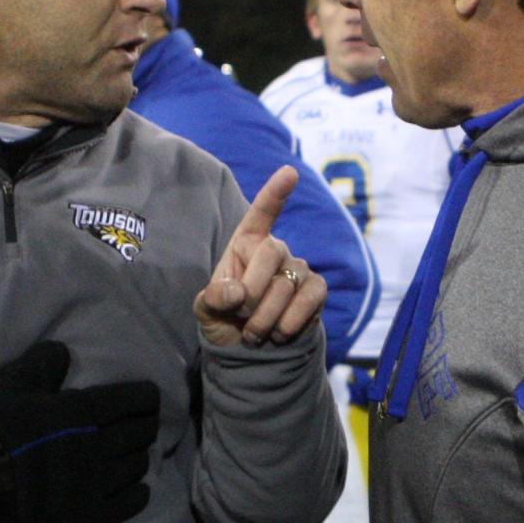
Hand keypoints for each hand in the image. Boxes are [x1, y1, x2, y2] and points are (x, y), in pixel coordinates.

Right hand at [0, 342, 159, 522]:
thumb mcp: (11, 383)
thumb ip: (42, 363)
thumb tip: (64, 351)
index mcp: (80, 411)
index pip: (130, 400)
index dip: (146, 397)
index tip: (150, 396)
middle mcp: (95, 446)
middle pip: (139, 433)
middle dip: (147, 424)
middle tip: (145, 421)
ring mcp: (91, 484)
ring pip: (134, 467)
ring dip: (139, 456)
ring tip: (136, 452)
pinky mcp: (81, 515)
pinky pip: (123, 507)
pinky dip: (137, 496)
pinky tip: (140, 490)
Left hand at [194, 165, 326, 347]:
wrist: (251, 350)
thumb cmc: (226, 318)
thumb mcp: (207, 309)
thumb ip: (214, 298)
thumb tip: (238, 292)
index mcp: (245, 243)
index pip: (261, 213)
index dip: (275, 192)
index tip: (290, 172)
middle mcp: (275, 249)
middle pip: (270, 253)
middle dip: (252, 293)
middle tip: (242, 317)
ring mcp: (298, 267)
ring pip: (285, 286)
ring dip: (265, 319)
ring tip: (255, 332)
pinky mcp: (316, 289)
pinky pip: (308, 299)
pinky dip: (289, 323)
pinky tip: (279, 333)